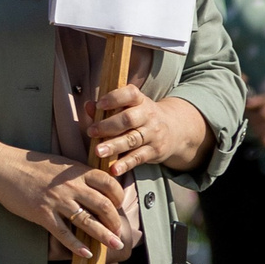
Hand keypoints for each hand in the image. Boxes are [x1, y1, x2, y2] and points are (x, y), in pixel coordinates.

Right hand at [0, 152, 134, 258]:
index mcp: (77, 171)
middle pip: (103, 206)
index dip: (119, 198)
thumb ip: (77, 174)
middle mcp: (71, 186)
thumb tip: (93, 186)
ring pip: (87, 221)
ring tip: (114, 245)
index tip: (119, 207)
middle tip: (119, 233)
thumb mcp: (59, 163)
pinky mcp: (42, 213)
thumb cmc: (29, 165)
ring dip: (104, 236)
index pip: (110, 184)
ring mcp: (57, 200)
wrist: (2, 167)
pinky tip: (86, 253)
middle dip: (115, 222)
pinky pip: (63, 233)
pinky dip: (76, 245)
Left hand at [86, 85, 210, 177]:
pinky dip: (125, 164)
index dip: (114, 98)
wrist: (175, 130)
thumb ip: (108, 107)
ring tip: (98, 151)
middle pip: (129, 119)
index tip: (99, 104)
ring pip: (132, 139)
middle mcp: (149, 115)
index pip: (130, 94)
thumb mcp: (129, 108)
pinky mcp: (155, 151)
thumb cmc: (141, 117)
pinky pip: (139, 157)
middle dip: (108, 126)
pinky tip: (114, 169)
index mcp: (140, 101)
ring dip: (114, 146)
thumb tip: (88, 106)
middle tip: (91, 132)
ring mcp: (153, 134)